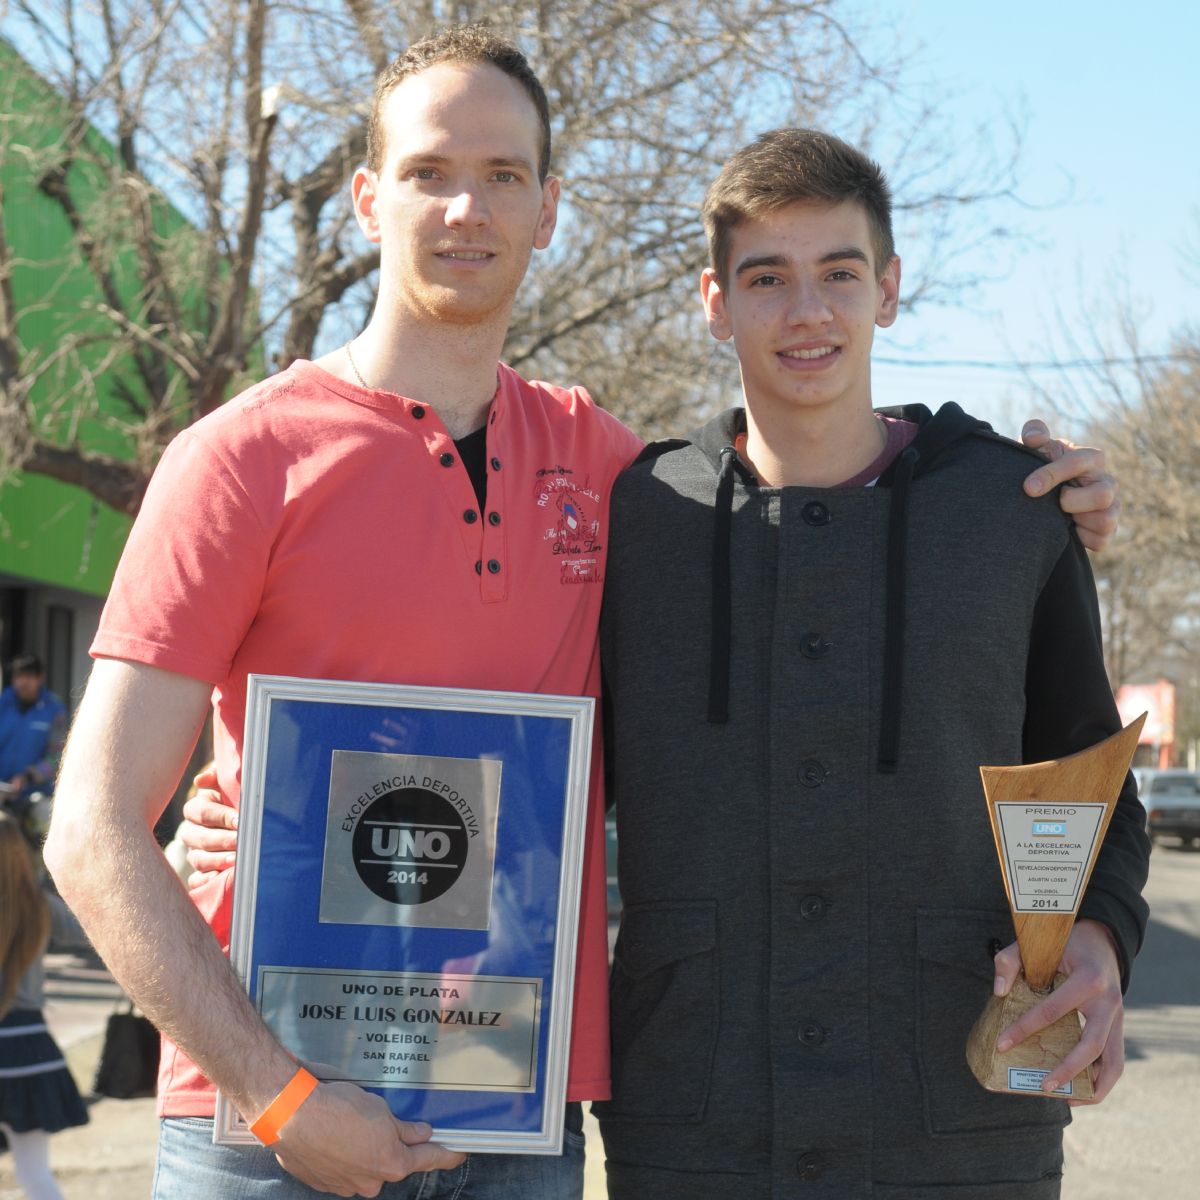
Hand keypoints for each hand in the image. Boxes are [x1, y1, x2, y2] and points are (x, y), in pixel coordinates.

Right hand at [180, 765, 237, 886]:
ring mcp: (195, 853)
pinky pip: (196, 880)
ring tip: (237, 860)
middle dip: (222, 840)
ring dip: (218, 861)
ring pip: (198, 859)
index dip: (220, 816)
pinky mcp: (200, 871)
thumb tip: (200, 780)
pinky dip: (206, 881)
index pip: (202, 812)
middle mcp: (192, 832)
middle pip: (200, 838)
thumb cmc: (234, 796)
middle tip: (241, 842)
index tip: (239, 820)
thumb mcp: (226, 784)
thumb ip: (216, 778)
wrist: (239, 814)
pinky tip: (220, 879)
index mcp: (196, 809)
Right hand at [271, 1081, 464, 1196]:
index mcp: (391, 1164)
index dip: (445, 1155)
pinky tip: (333, 1132)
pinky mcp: (323, 1182)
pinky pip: (341, 1167)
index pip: (428, 1159)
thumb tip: (418, 1134)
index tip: (458, 1153)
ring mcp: (345, 1185)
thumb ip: (403, 1128)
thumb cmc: (338, 1107)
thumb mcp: (381, 1110)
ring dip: (362, 1147)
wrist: (292, 1115)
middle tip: (379, 1119)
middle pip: (392, 1163)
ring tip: (349, 1121)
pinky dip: (341, 1152)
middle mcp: (370, 1181)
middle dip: (390, 1143)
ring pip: (364, 1165)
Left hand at [992, 919, 1124, 1103]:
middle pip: (1091, 1046)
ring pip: (1114, 1063)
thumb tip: (999, 992)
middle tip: (1042, 1087)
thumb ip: (1010, 960)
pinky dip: (1102, 1080)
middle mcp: (1109, 1002)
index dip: (1024, 1029)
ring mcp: (1119, 1017)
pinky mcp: (1119, 1027)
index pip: (1051, 1011)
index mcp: (1088, 979)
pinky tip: (1080, 1091)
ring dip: (1094, 1087)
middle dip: (1067, 1070)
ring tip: (1067, 1100)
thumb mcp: (1036, 943)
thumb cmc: (1065, 942)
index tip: (1002, 1044)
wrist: (1101, 939)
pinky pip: (1115, 1061)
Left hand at [1020, 420, 1119, 551]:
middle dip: (1071, 502)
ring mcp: (1111, 507)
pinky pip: (1102, 540)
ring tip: (1062, 515)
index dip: (1052, 475)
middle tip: (1054, 502)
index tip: (1028, 487)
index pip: (1078, 463)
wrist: (1043, 495)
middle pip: (1103, 495)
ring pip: (1106, 520)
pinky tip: (1068, 529)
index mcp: (1091, 459)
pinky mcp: (1107, 531)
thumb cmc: (1042, 467)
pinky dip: (1082, 538)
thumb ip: (1035, 435)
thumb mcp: (1037, 449)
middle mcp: (1107, 482)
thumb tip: (1033, 435)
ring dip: (1078, 520)